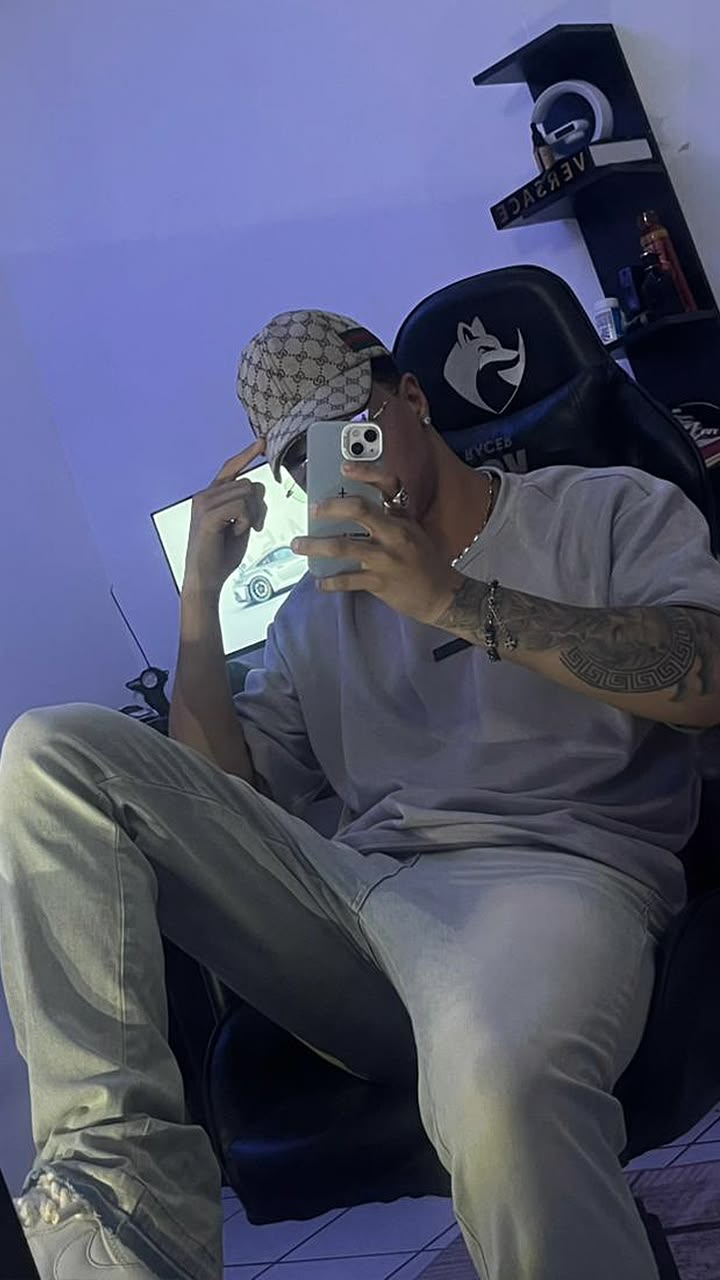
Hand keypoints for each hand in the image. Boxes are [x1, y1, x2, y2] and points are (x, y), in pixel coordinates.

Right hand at [184, 440, 266, 596]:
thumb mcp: (240, 524)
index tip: (261, 443)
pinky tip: (235, 534)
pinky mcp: (208, 515)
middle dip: (257, 506)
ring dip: (251, 516)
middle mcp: (204, 495)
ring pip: (247, 493)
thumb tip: (258, 486)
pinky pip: (241, 507)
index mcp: (210, 496)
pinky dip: (246, 522)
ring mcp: (204, 503)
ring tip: (237, 532)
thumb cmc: (221, 555)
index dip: (246, 455)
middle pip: (248, 483)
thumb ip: (248, 504)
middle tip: (250, 527)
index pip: (230, 468)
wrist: (205, 579)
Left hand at [291, 461, 459, 625]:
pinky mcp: (380, 582)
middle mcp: (395, 534)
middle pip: (359, 510)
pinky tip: (320, 582)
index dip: (365, 472)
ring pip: (343, 547)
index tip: (344, 466)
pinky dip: (330, 582)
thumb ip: (389, 517)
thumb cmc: (424, 561)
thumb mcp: (413, 531)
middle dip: (331, 508)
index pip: (388, 485)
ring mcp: (387, 559)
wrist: (443, 595)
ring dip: (315, 545)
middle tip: (313, 510)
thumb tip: (351, 507)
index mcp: (403, 517)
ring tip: (298, 544)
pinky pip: (348, 580)